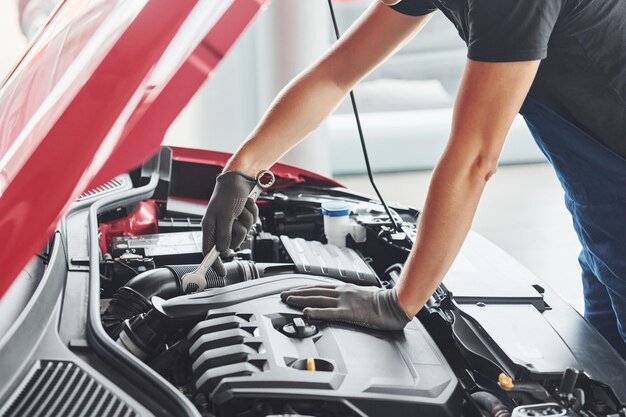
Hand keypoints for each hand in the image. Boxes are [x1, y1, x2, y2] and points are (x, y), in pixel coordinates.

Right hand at [202, 171, 258, 275]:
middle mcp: (220, 226)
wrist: (240, 178)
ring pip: (245, 232)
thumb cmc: (229, 194)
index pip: (209, 250)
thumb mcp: (225, 216)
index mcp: (209, 226)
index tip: (221, 273)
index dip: (214, 263)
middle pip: (232, 243)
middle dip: (239, 233)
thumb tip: (224, 250)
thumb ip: (224, 235)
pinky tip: (246, 205)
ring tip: (242, 208)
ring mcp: (232, 222)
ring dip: (247, 220)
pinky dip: (252, 214)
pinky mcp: (242, 217)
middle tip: (237, 221)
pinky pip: (251, 223)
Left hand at [281, 284, 411, 330]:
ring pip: (317, 298)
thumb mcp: (365, 294)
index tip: (293, 291)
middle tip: (283, 295)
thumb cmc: (384, 301)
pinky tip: (306, 311)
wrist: (395, 304)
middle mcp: (342, 292)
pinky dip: (315, 311)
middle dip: (297, 292)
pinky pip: (328, 312)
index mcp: (346, 288)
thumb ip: (353, 296)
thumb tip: (348, 298)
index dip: (304, 289)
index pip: (320, 287)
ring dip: (300, 299)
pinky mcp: (348, 312)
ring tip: (288, 300)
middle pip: (314, 291)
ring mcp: (344, 301)